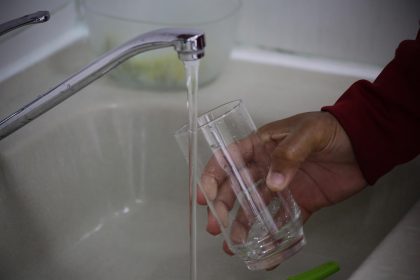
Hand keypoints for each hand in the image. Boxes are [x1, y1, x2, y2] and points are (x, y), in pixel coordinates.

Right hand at [197, 111, 366, 254]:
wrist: (364, 145)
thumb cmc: (333, 129)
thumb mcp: (308, 133)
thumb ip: (289, 154)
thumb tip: (273, 182)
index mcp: (262, 145)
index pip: (228, 159)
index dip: (212, 177)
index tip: (205, 196)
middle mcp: (266, 167)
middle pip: (236, 188)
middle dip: (222, 207)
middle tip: (216, 226)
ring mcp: (282, 186)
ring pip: (255, 208)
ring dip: (242, 225)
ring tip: (234, 243)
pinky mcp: (300, 202)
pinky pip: (282, 220)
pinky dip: (273, 236)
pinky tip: (265, 249)